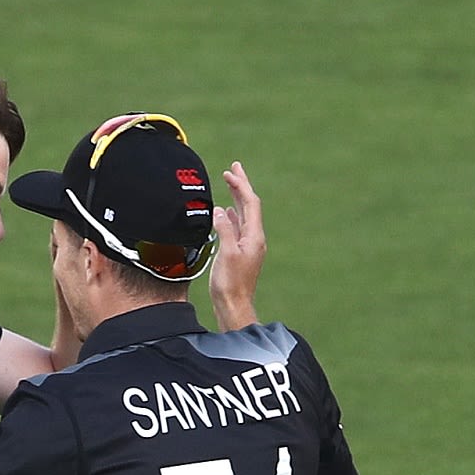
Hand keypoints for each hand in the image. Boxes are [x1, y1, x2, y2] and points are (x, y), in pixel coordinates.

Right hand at [209, 162, 264, 330]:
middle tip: (234, 168)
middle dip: (241, 185)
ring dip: (236, 197)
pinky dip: (232, 215)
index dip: (240, 185)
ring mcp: (248, 246)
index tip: (229, 172)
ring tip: (230, 183)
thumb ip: (225, 229)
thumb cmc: (230, 284)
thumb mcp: (227, 253)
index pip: (250, 203)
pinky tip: (227, 211)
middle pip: (249, 205)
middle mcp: (254, 239)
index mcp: (254, 237)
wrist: (233, 306)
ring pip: (243, 215)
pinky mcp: (241, 253)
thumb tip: (220, 211)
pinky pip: (238, 227)